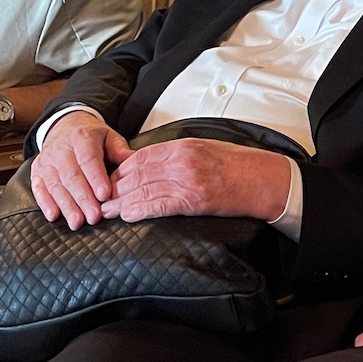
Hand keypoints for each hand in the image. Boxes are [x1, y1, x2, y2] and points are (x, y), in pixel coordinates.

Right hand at [31, 112, 130, 228]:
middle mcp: (61, 149)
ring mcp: (47, 161)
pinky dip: (45, 203)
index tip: (105, 194)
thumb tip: (134, 161)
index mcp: (81, 138)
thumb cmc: (90, 136)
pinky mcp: (37, 172)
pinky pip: (39, 189)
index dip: (96, 178)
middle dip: (83, 198)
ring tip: (77, 222)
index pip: (89, 159)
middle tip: (94, 216)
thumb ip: (120, 150)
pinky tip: (54, 215)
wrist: (65, 126)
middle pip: (72, 176)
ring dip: (67, 205)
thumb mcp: (108, 136)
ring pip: (56, 185)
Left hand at [99, 138, 291, 224]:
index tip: (109, 180)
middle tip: (99, 198)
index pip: (141, 157)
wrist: (263, 180)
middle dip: (114, 187)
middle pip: (137, 173)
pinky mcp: (193, 200)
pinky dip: (139, 210)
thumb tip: (155, 165)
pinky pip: (159, 205)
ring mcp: (187, 180)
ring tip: (106, 211)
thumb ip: (180, 155)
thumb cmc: (238, 166)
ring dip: (120, 202)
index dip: (121, 170)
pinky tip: (127, 215)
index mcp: (184, 146)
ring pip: (143, 189)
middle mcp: (182, 160)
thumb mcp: (206, 149)